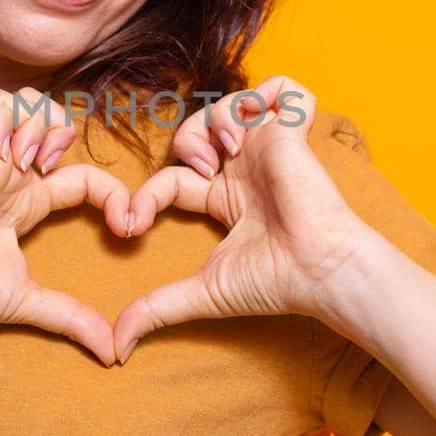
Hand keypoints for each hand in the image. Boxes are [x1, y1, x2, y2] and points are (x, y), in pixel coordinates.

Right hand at [0, 87, 131, 364]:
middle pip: (56, 120)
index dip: (115, 195)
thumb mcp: (26, 302)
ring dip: (40, 123)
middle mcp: (12, 175)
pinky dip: (5, 118)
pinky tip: (8, 154)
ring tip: (33, 162)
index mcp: (28, 205)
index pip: (85, 178)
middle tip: (67, 176)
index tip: (128, 229)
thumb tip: (112, 353)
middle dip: (72, 137)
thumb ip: (69, 318)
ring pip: (24, 102)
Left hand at [111, 75, 368, 363]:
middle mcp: (246, 170)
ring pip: (232, 102)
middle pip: (198, 129)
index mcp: (224, 199)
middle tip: (194, 169)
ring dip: (215, 118)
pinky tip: (250, 130)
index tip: (130, 227)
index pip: (172, 179)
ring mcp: (271, 148)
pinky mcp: (294, 133)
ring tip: (225, 149)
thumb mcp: (201, 292)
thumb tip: (115, 348)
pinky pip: (288, 87)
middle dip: (182, 141)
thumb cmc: (273, 283)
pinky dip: (266, 95)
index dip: (146, 197)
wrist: (320, 274)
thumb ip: (156, 310)